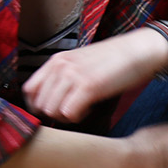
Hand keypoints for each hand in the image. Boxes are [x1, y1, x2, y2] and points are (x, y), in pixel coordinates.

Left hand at [22, 29, 165, 122]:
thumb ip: (63, 76)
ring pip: (51, 110)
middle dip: (54, 114)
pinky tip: (89, 108)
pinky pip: (69, 113)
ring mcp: (73, 75)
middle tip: (72, 110)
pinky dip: (78, 117)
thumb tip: (50, 101)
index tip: (53, 110)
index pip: (29, 90)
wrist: (138, 50)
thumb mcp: (79, 62)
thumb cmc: (112, 60)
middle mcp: (60, 66)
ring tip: (82, 108)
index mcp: (56, 60)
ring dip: (66, 116)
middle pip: (40, 104)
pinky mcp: (88, 86)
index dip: (38, 105)